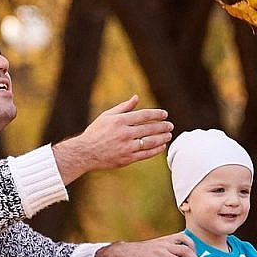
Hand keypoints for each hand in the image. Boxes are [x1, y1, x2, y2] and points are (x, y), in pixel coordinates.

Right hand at [50, 95, 173, 181]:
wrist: (85, 152)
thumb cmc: (96, 132)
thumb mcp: (107, 116)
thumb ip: (124, 107)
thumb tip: (136, 97)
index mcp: (120, 121)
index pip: (143, 116)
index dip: (156, 114)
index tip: (165, 114)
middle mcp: (124, 133)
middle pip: (149, 129)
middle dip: (162, 126)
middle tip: (170, 125)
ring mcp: (126, 147)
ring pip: (150, 142)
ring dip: (162, 138)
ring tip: (169, 135)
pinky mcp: (127, 159)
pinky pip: (145, 154)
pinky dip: (155, 150)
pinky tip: (162, 146)